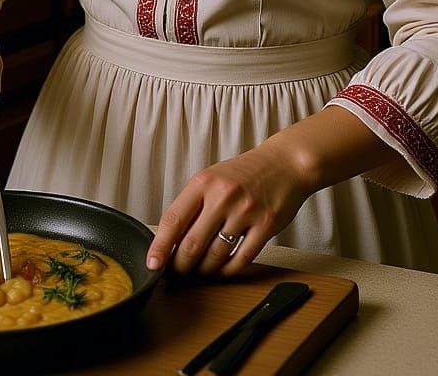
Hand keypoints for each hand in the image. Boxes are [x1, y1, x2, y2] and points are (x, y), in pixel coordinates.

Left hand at [146, 140, 309, 277]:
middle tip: (176, 274)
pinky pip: (241, 259)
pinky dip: (227, 270)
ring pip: (215, 256)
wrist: (285, 163)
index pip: (173, 220)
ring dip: (203, 271)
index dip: (159, 247)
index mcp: (204, 182)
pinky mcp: (266, 225)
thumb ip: (193, 205)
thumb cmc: (245, 173)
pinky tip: (221, 270)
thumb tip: (169, 240)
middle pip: (192, 244)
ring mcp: (246, 211)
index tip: (152, 263)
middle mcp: (223, 195)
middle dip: (180, 267)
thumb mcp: (212, 178)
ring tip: (199, 273)